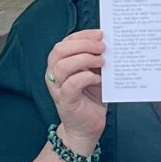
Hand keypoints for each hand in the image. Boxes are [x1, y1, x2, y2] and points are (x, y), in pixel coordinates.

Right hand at [42, 29, 105, 155]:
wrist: (87, 127)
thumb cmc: (91, 99)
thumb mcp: (94, 73)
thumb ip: (95, 59)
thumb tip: (107, 43)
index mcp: (59, 63)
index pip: (66, 42)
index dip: (82, 35)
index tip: (100, 34)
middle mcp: (54, 73)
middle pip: (60, 50)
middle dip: (84, 45)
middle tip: (103, 47)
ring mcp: (57, 87)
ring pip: (63, 65)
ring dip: (85, 59)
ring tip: (102, 62)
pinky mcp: (64, 100)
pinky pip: (71, 84)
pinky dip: (86, 78)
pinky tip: (97, 79)